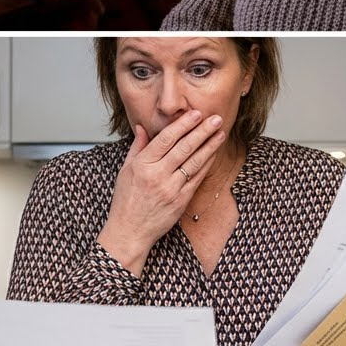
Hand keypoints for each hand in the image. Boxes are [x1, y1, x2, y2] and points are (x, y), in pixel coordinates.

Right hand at [98, 109, 227, 274]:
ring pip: (194, 162)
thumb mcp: (125, 170)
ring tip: (220, 132)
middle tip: (216, 118)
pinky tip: (213, 153)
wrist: (130, 231)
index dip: (183, 125)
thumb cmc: (126, 200)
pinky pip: (197, 178)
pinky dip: (206, 164)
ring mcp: (171, 189)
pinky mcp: (181, 201)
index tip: (196, 113)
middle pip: (184, 148)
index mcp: (142, 165)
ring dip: (210, 146)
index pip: (166, 139)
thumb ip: (138, 147)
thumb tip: (144, 127)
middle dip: (202, 131)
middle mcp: (157, 176)